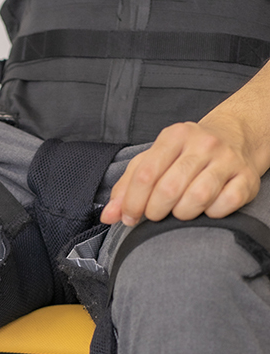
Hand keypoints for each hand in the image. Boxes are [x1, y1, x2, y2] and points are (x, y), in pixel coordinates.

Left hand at [101, 117, 265, 225]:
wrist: (234, 137)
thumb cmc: (185, 154)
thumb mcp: (153, 160)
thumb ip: (127, 186)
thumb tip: (108, 215)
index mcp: (175, 136)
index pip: (145, 174)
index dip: (132, 203)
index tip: (129, 217)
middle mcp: (203, 144)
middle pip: (169, 189)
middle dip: (155, 211)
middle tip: (155, 215)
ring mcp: (227, 160)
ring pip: (197, 198)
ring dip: (182, 214)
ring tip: (179, 212)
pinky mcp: (246, 178)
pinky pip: (225, 204)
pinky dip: (211, 214)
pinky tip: (206, 209)